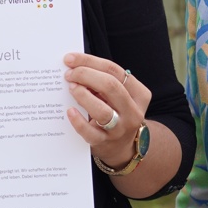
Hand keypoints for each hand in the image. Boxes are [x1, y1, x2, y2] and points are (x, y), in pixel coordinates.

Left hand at [63, 53, 150, 169]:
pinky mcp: (105, 143)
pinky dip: (78, 121)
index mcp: (139, 94)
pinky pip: (91, 132)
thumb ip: (103, 82)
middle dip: (85, 75)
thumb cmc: (115, 113)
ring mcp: (120, 129)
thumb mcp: (118, 97)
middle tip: (68, 74)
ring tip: (70, 87)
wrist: (122, 148)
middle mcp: (133, 111)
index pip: (114, 70)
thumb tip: (75, 66)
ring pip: (103, 110)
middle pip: (110, 86)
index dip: (90, 61)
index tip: (70, 59)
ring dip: (83, 95)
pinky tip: (69, 111)